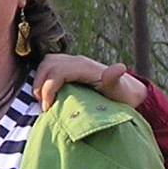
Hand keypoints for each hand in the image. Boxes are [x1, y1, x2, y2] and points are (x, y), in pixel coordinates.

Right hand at [31, 52, 147, 111]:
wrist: (128, 91)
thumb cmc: (123, 95)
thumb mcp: (120, 91)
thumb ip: (115, 80)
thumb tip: (119, 67)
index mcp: (85, 66)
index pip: (57, 71)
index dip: (48, 89)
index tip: (48, 108)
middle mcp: (77, 61)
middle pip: (48, 64)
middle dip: (40, 85)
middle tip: (44, 107)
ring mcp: (72, 62)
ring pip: (46, 63)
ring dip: (39, 81)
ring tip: (43, 100)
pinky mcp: (68, 66)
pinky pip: (49, 66)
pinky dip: (43, 78)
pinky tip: (46, 94)